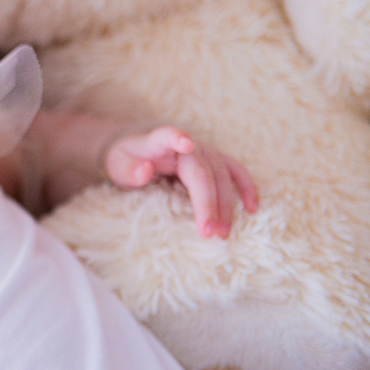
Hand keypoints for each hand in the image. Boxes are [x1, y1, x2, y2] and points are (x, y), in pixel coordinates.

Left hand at [104, 127, 258, 238]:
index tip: (186, 143)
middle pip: (202, 172)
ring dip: (226, 205)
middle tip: (207, 233)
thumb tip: (144, 171)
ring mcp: (204, 152)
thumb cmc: (127, 161)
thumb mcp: (118, 166)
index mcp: (159, 142)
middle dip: (207, 203)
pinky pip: (235, 172)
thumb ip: (129, 170)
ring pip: (221, 176)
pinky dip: (246, 188)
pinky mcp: (215, 162)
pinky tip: (251, 209)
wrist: (137, 152)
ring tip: (222, 233)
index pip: (167, 137)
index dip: (176, 138)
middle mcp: (187, 145)